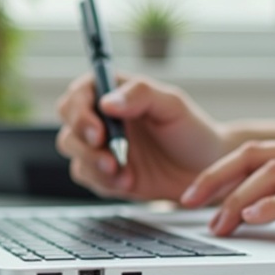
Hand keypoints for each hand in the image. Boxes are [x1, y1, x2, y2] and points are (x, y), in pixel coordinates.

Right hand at [54, 74, 228, 200]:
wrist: (206, 171)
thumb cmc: (192, 131)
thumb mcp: (172, 105)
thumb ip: (140, 95)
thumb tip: (107, 102)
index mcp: (115, 92)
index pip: (79, 94)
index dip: (80, 112)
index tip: (98, 131)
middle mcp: (103, 118)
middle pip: (69, 125)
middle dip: (83, 144)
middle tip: (109, 158)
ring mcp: (102, 147)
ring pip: (74, 153)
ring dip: (94, 165)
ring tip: (124, 173)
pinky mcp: (105, 174)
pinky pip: (87, 177)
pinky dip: (104, 182)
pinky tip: (129, 182)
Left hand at [178, 135, 274, 252]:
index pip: (265, 150)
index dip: (224, 168)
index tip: (199, 192)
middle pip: (257, 154)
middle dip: (214, 179)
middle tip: (186, 203)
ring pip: (273, 173)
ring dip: (236, 199)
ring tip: (216, 223)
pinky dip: (272, 206)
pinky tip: (253, 219)